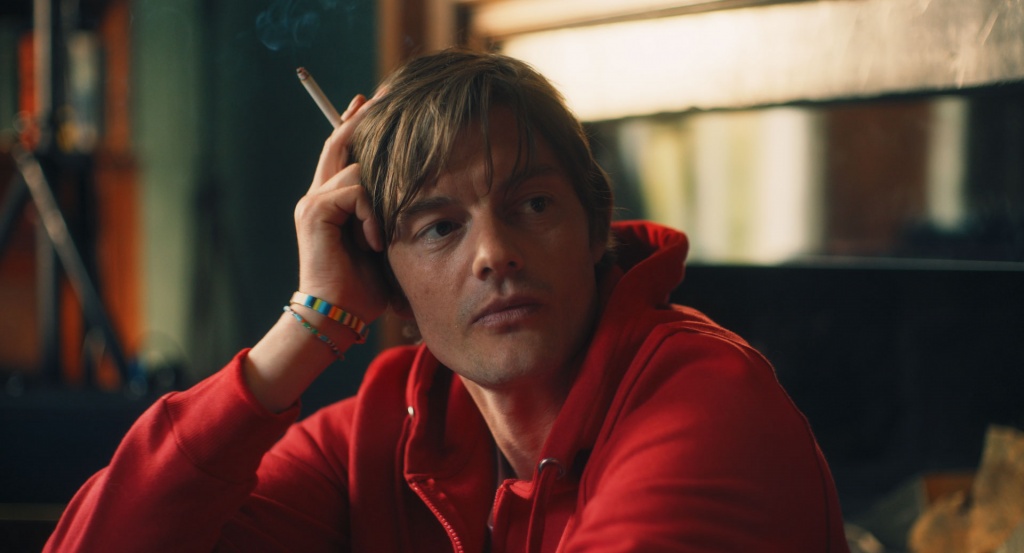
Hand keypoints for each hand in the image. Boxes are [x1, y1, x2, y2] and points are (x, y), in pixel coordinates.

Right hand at [293, 94, 388, 325]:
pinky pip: (354, 191)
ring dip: (378, 201)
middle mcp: (318, 196)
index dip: (356, 125)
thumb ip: (388, 216)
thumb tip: (419, 194)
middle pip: (339, 142)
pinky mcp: (315, 211)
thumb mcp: (384, 244)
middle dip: (360, 118)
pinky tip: (372, 241)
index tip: (372, 103)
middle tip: (378, 96)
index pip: (343, 152)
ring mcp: (313, 202)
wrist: (335, 315)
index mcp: (333, 203)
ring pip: (356, 169)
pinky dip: (370, 215)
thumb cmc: (364, 290)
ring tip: (378, 238)